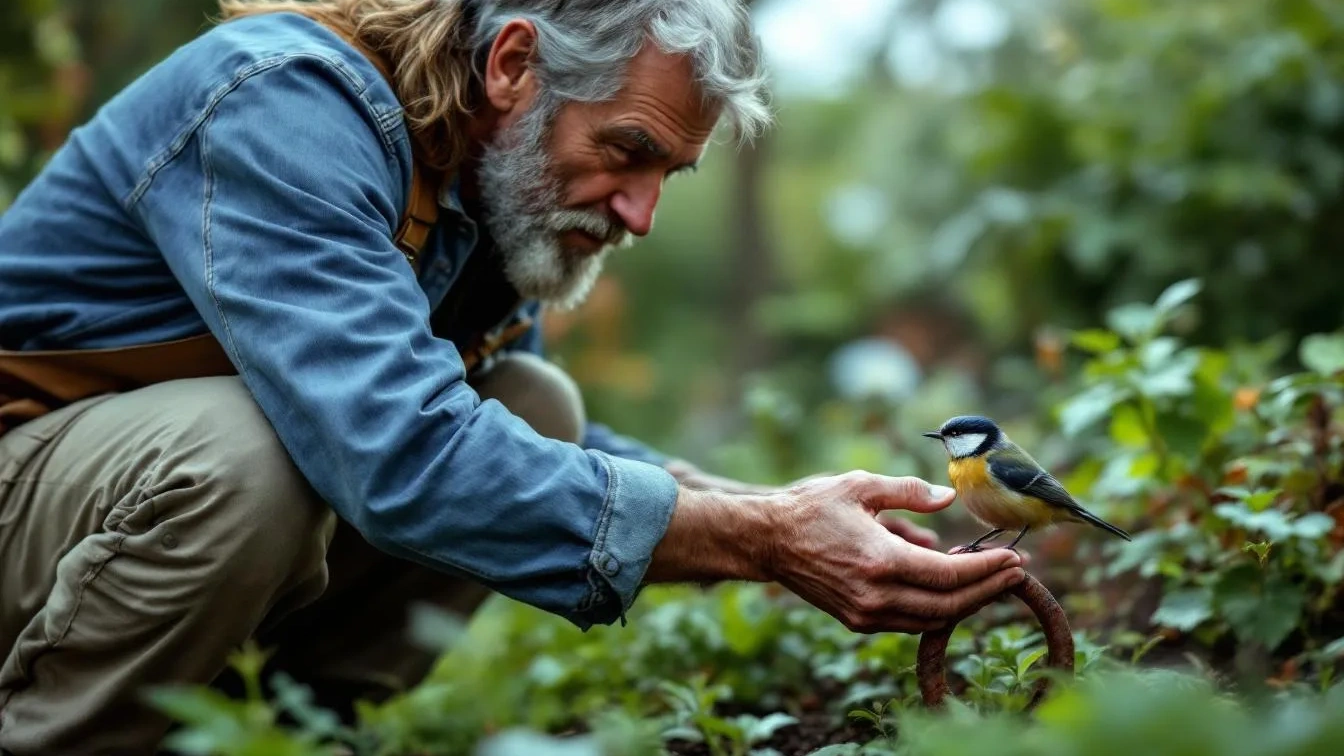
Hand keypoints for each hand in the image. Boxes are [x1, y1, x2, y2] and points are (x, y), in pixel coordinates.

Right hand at [766, 471, 1025, 633]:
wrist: (767, 541)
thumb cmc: (812, 507)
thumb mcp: (860, 486)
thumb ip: (909, 492)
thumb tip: (948, 498)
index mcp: (879, 561)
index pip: (950, 575)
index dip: (987, 568)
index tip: (1014, 557)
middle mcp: (875, 596)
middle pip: (949, 604)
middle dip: (988, 589)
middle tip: (1016, 571)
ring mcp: (866, 614)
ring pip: (932, 618)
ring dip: (966, 601)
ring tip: (989, 577)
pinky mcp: (858, 621)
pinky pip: (910, 620)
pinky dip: (937, 605)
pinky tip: (950, 583)